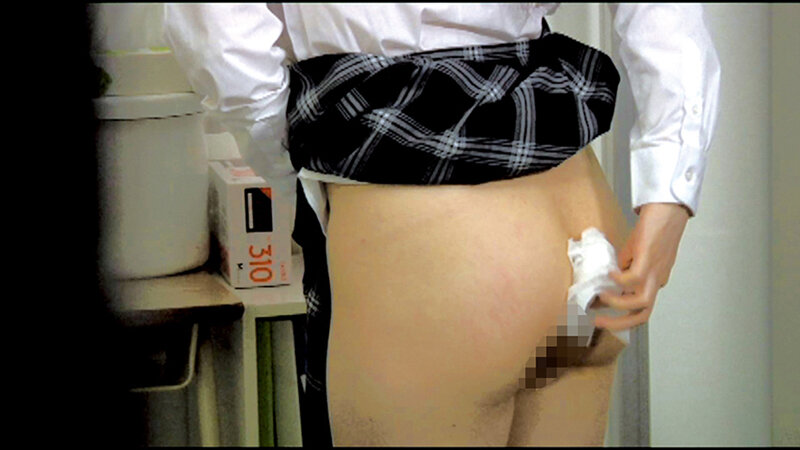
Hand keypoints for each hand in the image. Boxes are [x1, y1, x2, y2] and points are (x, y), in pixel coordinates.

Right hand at [593, 202, 689, 330]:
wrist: (670, 209)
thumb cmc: (656, 226)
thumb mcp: (639, 253)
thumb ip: (628, 266)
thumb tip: (611, 276)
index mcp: (654, 280)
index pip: (639, 308)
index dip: (620, 315)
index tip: (600, 313)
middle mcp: (656, 280)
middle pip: (642, 315)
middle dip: (619, 323)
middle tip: (598, 322)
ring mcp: (654, 271)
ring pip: (641, 302)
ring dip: (618, 304)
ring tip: (601, 297)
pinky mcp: (648, 258)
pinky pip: (634, 278)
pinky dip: (620, 281)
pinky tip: (609, 273)